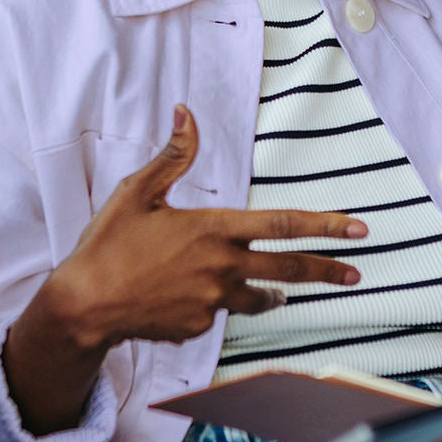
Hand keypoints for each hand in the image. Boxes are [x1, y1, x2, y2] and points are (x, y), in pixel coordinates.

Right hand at [36, 105, 367, 350]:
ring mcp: (212, 302)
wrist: (83, 306)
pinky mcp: (198, 327)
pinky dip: (212, 303)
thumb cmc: (108, 244)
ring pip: (259, 297)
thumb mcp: (137, 192)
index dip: (326, 225)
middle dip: (327, 269)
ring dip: (275, 293)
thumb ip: (172, 156)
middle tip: (354, 273)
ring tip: (285, 294)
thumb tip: (187, 113)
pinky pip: (217, 313)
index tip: (357, 229)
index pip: (283, 224)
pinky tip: (185, 296)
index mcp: (213, 229)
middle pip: (289, 268)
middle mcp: (221, 267)